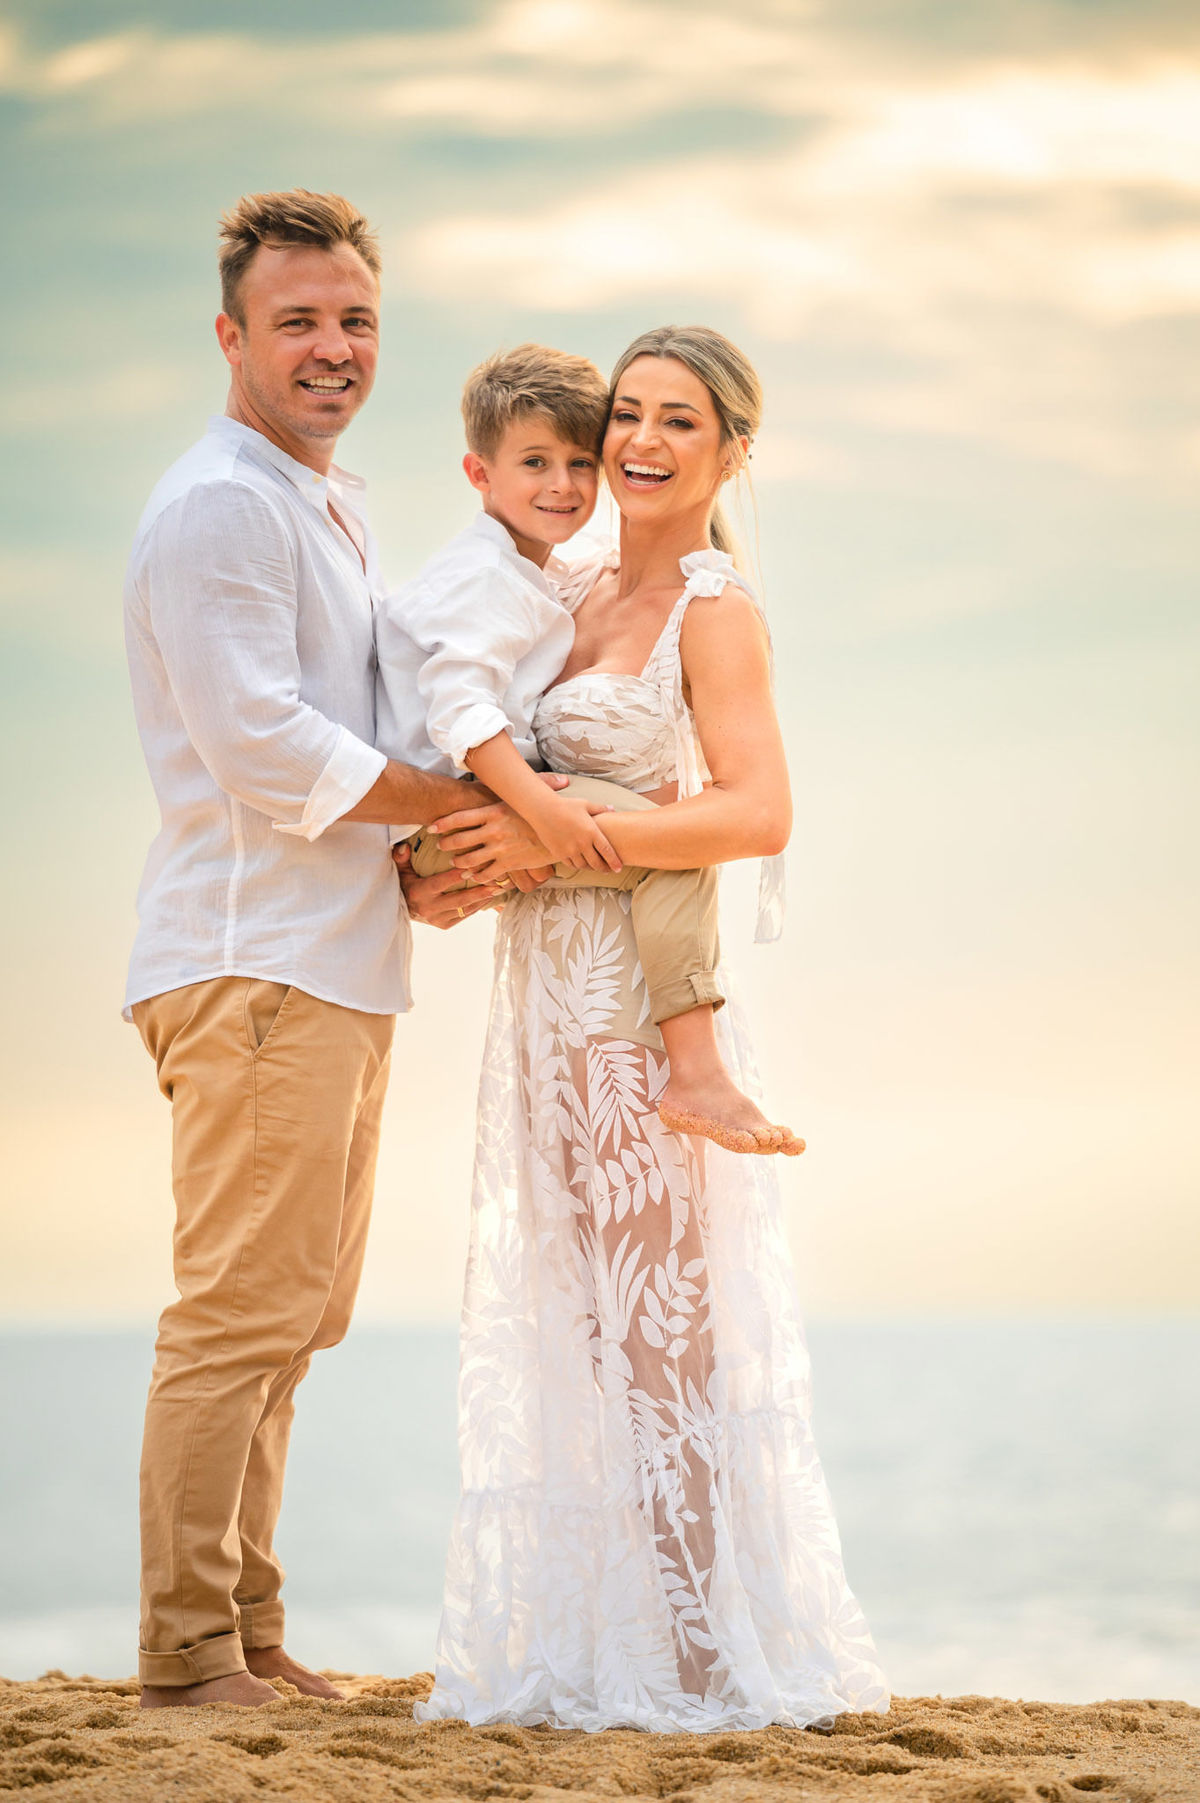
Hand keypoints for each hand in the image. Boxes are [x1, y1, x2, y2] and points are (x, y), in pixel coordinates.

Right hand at [392, 841, 500, 927]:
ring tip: (498, 890)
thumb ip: (401, 858)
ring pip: (464, 909)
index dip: (455, 876)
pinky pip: (464, 916)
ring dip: (482, 900)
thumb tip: (404, 847)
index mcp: (419, 893)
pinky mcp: (444, 925)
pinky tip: (488, 897)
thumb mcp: (400, 871)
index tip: (472, 868)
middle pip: (458, 900)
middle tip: (495, 884)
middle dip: (478, 892)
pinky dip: (477, 907)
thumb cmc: (404, 884)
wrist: (401, 909)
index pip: (440, 883)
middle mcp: (429, 908)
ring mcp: (437, 919)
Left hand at [428, 800, 552, 877]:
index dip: (442, 823)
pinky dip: (477, 876)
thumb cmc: (543, 811)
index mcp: (494, 811)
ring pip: (469, 859)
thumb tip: (502, 771)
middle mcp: (493, 830)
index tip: (431, 827)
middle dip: (446, 844)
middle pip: (459, 840)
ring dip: (459, 862)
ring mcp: (500, 848)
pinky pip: (486, 873)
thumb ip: (509, 789)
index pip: (459, 818)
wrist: (563, 831)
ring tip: (455, 863)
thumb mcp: (524, 796)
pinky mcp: (509, 864)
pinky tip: (473, 877)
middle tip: (441, 846)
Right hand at [527, 797, 621, 872]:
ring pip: (583, 866)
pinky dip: (577, 865)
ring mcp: (569, 850)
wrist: (542, 809)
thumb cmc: (565, 805)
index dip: (614, 862)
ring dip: (590, 867)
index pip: (607, 852)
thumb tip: (613, 808)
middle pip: (596, 863)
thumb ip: (601, 808)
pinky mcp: (559, 853)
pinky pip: (571, 864)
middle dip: (604, 868)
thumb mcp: (586, 804)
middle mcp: (582, 844)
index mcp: (591, 832)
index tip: (618, 868)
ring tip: (594, 866)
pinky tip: (580, 862)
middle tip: (608, 870)